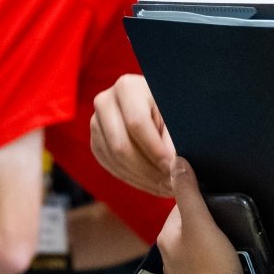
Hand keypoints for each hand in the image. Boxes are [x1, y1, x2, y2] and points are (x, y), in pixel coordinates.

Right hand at [90, 75, 176, 196]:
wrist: (156, 105)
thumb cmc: (170, 106)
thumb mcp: (176, 115)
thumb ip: (174, 138)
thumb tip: (174, 165)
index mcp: (127, 87)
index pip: (137, 124)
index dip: (156, 150)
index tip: (174, 169)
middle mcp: (105, 102)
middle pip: (122, 146)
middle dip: (149, 170)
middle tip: (171, 184)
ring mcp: (96, 123)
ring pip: (116, 160)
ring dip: (143, 178)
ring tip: (167, 186)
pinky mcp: (96, 142)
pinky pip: (111, 166)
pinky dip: (134, 178)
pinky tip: (153, 182)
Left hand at [156, 160, 242, 273]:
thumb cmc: (210, 264)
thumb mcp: (201, 221)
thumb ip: (188, 190)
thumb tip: (176, 159)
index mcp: (166, 239)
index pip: (181, 210)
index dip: (201, 205)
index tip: (219, 209)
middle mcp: (168, 261)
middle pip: (188, 234)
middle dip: (205, 230)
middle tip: (228, 231)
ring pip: (195, 257)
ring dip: (209, 253)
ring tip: (231, 252)